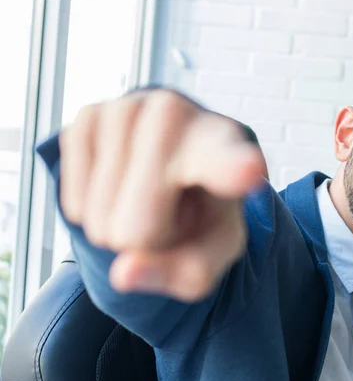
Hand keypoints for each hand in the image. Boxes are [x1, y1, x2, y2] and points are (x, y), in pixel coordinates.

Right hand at [59, 89, 267, 301]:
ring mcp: (128, 108)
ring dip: (118, 221)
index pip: (228, 159)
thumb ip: (186, 272)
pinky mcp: (89, 115)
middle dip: (147, 238)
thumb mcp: (212, 251)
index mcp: (225, 147)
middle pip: (137, 230)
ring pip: (99, 219)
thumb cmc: (200, 211)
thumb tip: (123, 272)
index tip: (250, 170)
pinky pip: (74, 202)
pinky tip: (118, 180)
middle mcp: (178, 114)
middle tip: (171, 208)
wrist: (173, 164)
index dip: (235, 169)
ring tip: (148, 190)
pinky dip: (91, 207)